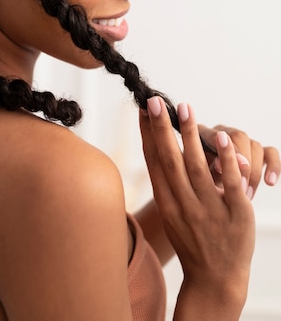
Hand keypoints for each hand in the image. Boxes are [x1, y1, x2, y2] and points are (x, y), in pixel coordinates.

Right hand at [140, 97, 254, 312]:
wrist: (216, 280)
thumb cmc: (191, 241)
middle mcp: (184, 204)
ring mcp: (209, 210)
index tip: (143, 110)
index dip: (147, 134)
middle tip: (156, 101)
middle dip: (161, 129)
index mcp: (166, 203)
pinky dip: (223, 160)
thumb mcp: (170, 213)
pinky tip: (219, 138)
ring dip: (189, 135)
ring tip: (184, 108)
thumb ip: (165, 183)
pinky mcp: (236, 214)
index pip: (153, 162)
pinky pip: (228, 183)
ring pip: (196, 166)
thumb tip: (155, 147)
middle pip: (169, 160)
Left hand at [198, 123, 279, 199]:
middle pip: (238, 136)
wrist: (206, 193)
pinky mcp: (257, 152)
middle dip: (241, 163)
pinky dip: (273, 166)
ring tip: (246, 195)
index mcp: (203, 136)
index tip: (222, 167)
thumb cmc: (197, 183)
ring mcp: (241, 142)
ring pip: (254, 145)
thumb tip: (219, 164)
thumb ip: (206, 170)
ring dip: (253, 172)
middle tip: (239, 186)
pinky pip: (270, 152)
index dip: (221, 149)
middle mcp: (223, 133)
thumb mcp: (196, 179)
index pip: (213, 134)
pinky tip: (270, 182)